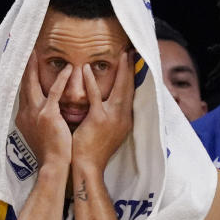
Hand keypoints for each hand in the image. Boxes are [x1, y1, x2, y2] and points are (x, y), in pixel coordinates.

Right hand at [15, 56, 71, 167]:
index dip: (24, 80)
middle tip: (27, 53)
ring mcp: (35, 114)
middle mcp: (26, 114)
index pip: (23, 94)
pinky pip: (54, 92)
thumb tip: (46, 114)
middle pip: (22, 85)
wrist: (53, 166)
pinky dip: (61, 79)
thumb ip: (41, 121)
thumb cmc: (51, 154)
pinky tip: (68, 69)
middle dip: (24, 68)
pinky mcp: (48, 115)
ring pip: (32, 84)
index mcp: (24, 118)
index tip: (25, 68)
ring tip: (36, 53)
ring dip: (34, 67)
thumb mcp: (40, 135)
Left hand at [72, 52, 133, 170]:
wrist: (88, 167)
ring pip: (120, 89)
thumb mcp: (108, 132)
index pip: (130, 94)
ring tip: (122, 55)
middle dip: (132, 69)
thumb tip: (109, 106)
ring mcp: (112, 118)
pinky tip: (87, 69)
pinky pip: (95, 96)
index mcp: (125, 120)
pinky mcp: (98, 120)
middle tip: (132, 52)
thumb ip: (111, 118)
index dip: (132, 78)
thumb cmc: (94, 150)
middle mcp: (123, 117)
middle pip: (130, 88)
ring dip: (122, 71)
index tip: (133, 64)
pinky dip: (91, 81)